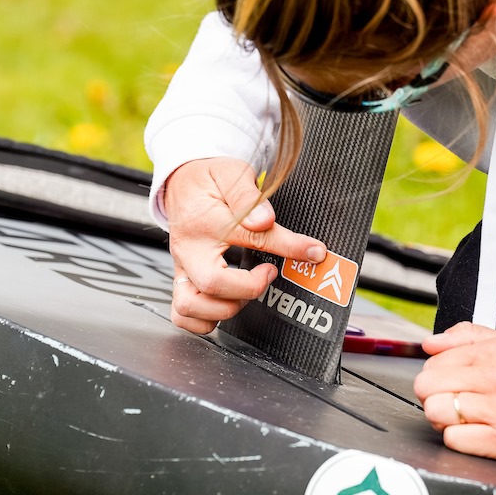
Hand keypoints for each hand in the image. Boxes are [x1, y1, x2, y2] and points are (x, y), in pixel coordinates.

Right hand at [163, 157, 325, 333]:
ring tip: (248, 290)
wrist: (182, 181)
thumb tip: (265, 220)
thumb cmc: (209, 180)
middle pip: (211, 285)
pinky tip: (228, 305)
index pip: (251, 238)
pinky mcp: (182, 280)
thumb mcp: (232, 174)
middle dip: (248, 288)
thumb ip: (249, 197)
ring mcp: (182, 269)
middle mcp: (188, 250)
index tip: (313, 251)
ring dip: (225, 309)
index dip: (288, 247)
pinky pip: (184, 315)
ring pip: (191, 308)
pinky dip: (205, 320)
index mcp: (205, 222)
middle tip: (269, 273)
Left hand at [413, 322, 495, 474]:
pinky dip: (457, 439)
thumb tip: (431, 343)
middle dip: (432, 396)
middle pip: (427, 386)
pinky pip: (453, 439)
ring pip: (435, 411)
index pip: (435, 361)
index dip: (436, 374)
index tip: (449, 383)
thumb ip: (472, 337)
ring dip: (441, 419)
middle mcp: (495, 378)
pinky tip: (472, 435)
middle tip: (450, 401)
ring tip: (459, 419)